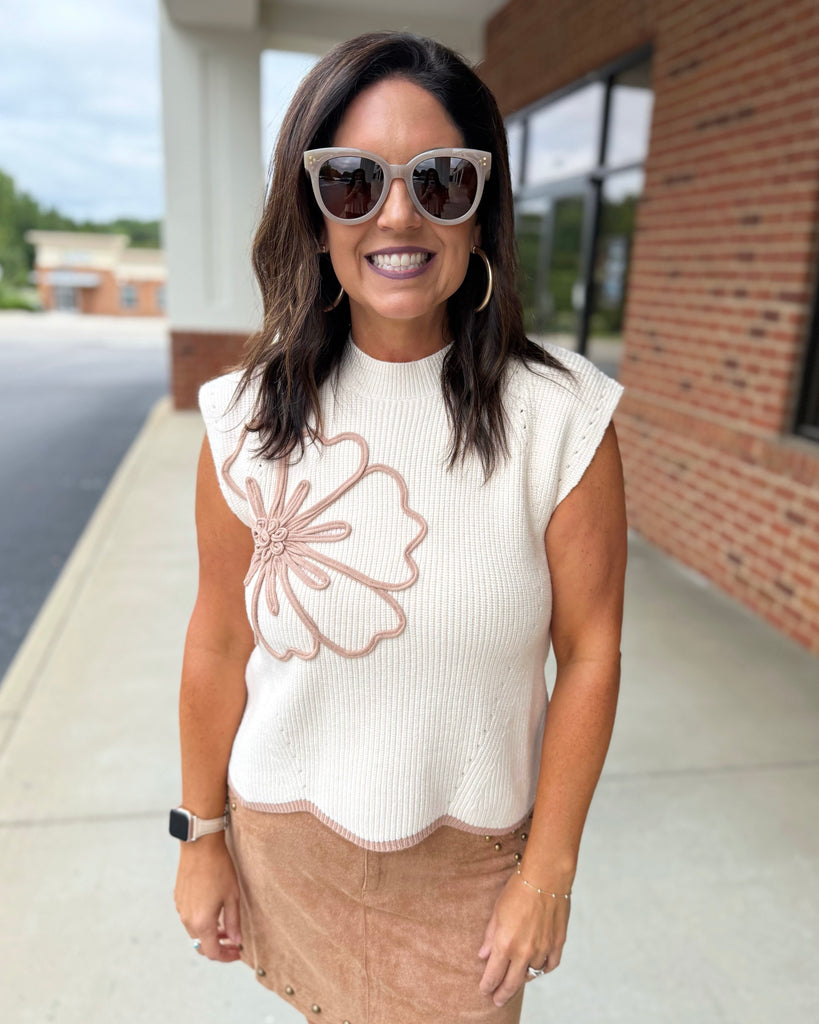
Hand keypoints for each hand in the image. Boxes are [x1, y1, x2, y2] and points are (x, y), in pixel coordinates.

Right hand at [174, 833, 242, 961]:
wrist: (200, 845)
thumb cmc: (219, 868)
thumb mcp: (232, 896)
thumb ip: (234, 922)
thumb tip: (237, 940)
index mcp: (202, 922)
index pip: (213, 952)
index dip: (226, 956)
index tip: (238, 952)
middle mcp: (187, 920)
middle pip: (201, 945)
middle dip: (219, 947)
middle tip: (234, 941)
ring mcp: (180, 909)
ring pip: (195, 933)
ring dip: (210, 935)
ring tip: (226, 927)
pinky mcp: (178, 899)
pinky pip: (189, 919)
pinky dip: (201, 922)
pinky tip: (213, 911)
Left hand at [477, 870, 569, 1006]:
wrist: (546, 877)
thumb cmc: (518, 889)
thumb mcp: (496, 912)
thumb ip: (490, 936)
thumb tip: (483, 955)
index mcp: (505, 944)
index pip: (493, 974)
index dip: (487, 985)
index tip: (484, 991)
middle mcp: (524, 952)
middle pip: (512, 983)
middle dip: (502, 993)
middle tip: (497, 1000)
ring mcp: (543, 949)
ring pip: (532, 974)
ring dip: (522, 977)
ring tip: (516, 978)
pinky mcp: (558, 943)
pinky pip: (549, 965)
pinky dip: (543, 969)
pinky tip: (537, 968)